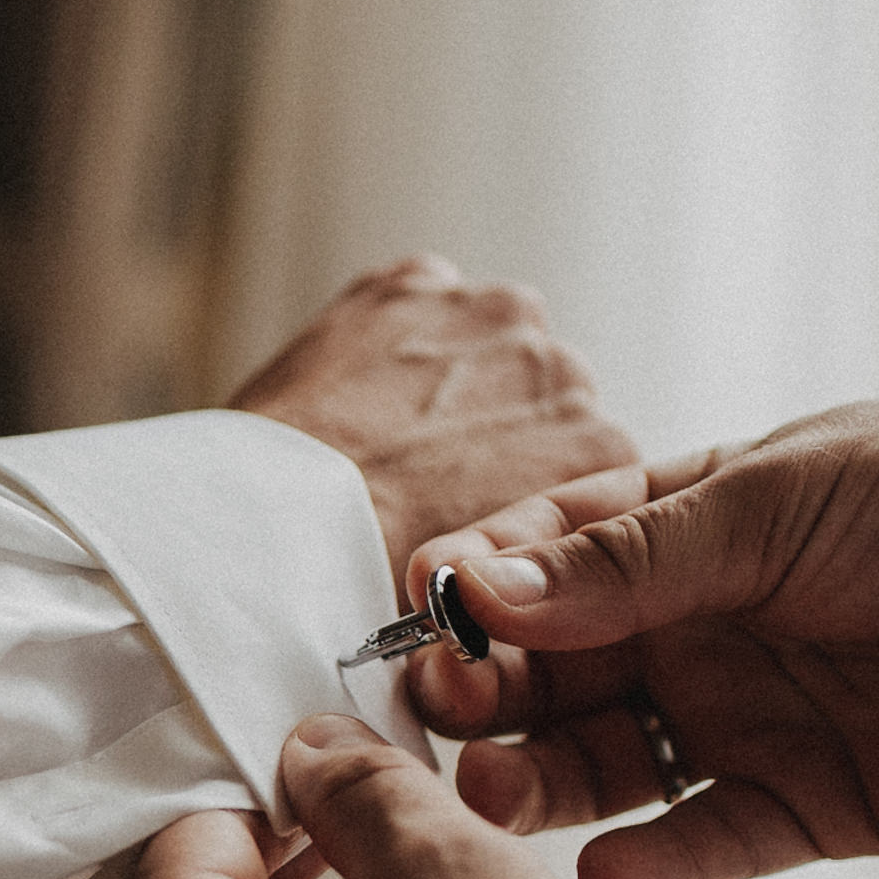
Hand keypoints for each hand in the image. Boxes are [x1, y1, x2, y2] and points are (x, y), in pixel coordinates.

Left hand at [234, 258, 636, 605]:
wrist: (276, 527)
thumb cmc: (371, 584)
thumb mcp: (490, 594)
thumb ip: (530, 553)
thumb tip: (510, 567)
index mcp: (602, 452)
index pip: (583, 459)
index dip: (525, 483)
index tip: (475, 505)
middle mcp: (565, 372)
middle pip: (540, 393)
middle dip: (494, 422)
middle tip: (422, 470)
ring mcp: (491, 315)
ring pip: (485, 338)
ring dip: (449, 369)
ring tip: (384, 427)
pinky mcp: (418, 283)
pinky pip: (420, 297)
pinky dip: (394, 328)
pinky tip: (354, 383)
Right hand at [402, 395, 878, 878]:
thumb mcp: (774, 504)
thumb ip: (628, 561)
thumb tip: (475, 590)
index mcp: (677, 531)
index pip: (540, 564)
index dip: (478, 591)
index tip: (431, 616)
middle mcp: (689, 631)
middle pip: (551, 675)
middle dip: (488, 697)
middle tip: (452, 717)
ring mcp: (740, 720)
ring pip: (605, 767)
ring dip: (541, 782)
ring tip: (499, 796)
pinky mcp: (802, 807)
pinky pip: (708, 843)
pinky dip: (657, 866)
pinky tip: (613, 870)